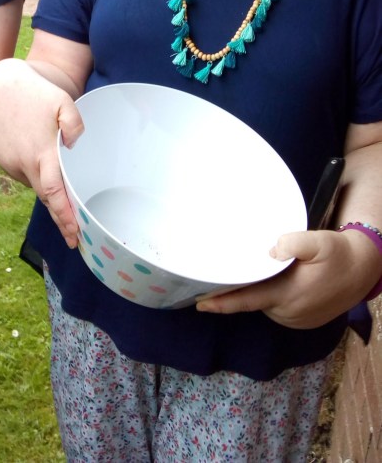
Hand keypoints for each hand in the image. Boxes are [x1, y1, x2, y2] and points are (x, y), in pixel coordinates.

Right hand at [0, 58, 83, 247]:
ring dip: (49, 193)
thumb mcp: (62, 101)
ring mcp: (10, 163)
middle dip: (59, 218)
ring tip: (65, 205)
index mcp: (41, 152)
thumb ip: (74, 123)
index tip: (75, 234)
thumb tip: (75, 146)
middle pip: (45, 197)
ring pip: (34, 184)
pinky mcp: (3, 160)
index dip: (64, 215)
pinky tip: (44, 171)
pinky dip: (35, 177)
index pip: (54, 192)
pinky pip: (24, 174)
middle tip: (75, 236)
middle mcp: (24, 163)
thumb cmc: (34, 93)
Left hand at [196, 229, 380, 327]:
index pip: (246, 301)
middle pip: (252, 300)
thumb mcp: (319, 241)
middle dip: (236, 288)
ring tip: (247, 271)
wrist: (363, 270)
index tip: (199, 303)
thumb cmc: (338, 253)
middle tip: (219, 270)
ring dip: (255, 290)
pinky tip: (267, 280)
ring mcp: (295, 320)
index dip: (221, 303)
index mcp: (286, 295)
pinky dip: (269, 295)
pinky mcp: (301, 321)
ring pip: (264, 303)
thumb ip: (295, 243)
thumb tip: (272, 249)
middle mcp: (287, 312)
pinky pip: (276, 307)